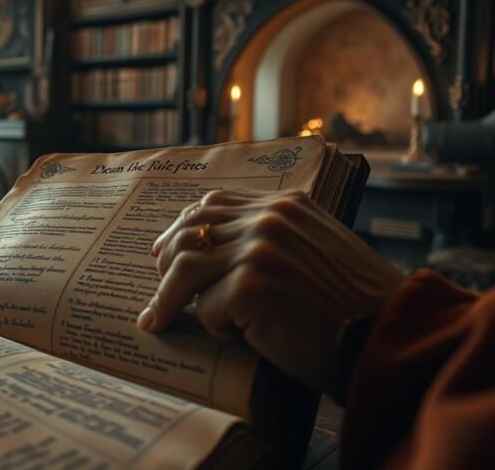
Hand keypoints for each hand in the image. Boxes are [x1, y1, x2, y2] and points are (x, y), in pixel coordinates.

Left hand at [136, 189, 402, 393]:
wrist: (388, 335)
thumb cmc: (352, 305)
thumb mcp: (317, 250)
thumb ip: (274, 238)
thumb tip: (212, 248)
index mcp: (285, 204)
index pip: (212, 204)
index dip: (182, 228)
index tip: (162, 251)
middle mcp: (270, 218)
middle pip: (190, 230)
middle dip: (164, 261)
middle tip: (154, 292)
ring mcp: (259, 248)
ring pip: (186, 268)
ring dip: (166, 298)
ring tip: (155, 320)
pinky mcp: (251, 285)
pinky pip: (207, 309)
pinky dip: (216, 328)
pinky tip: (238, 339)